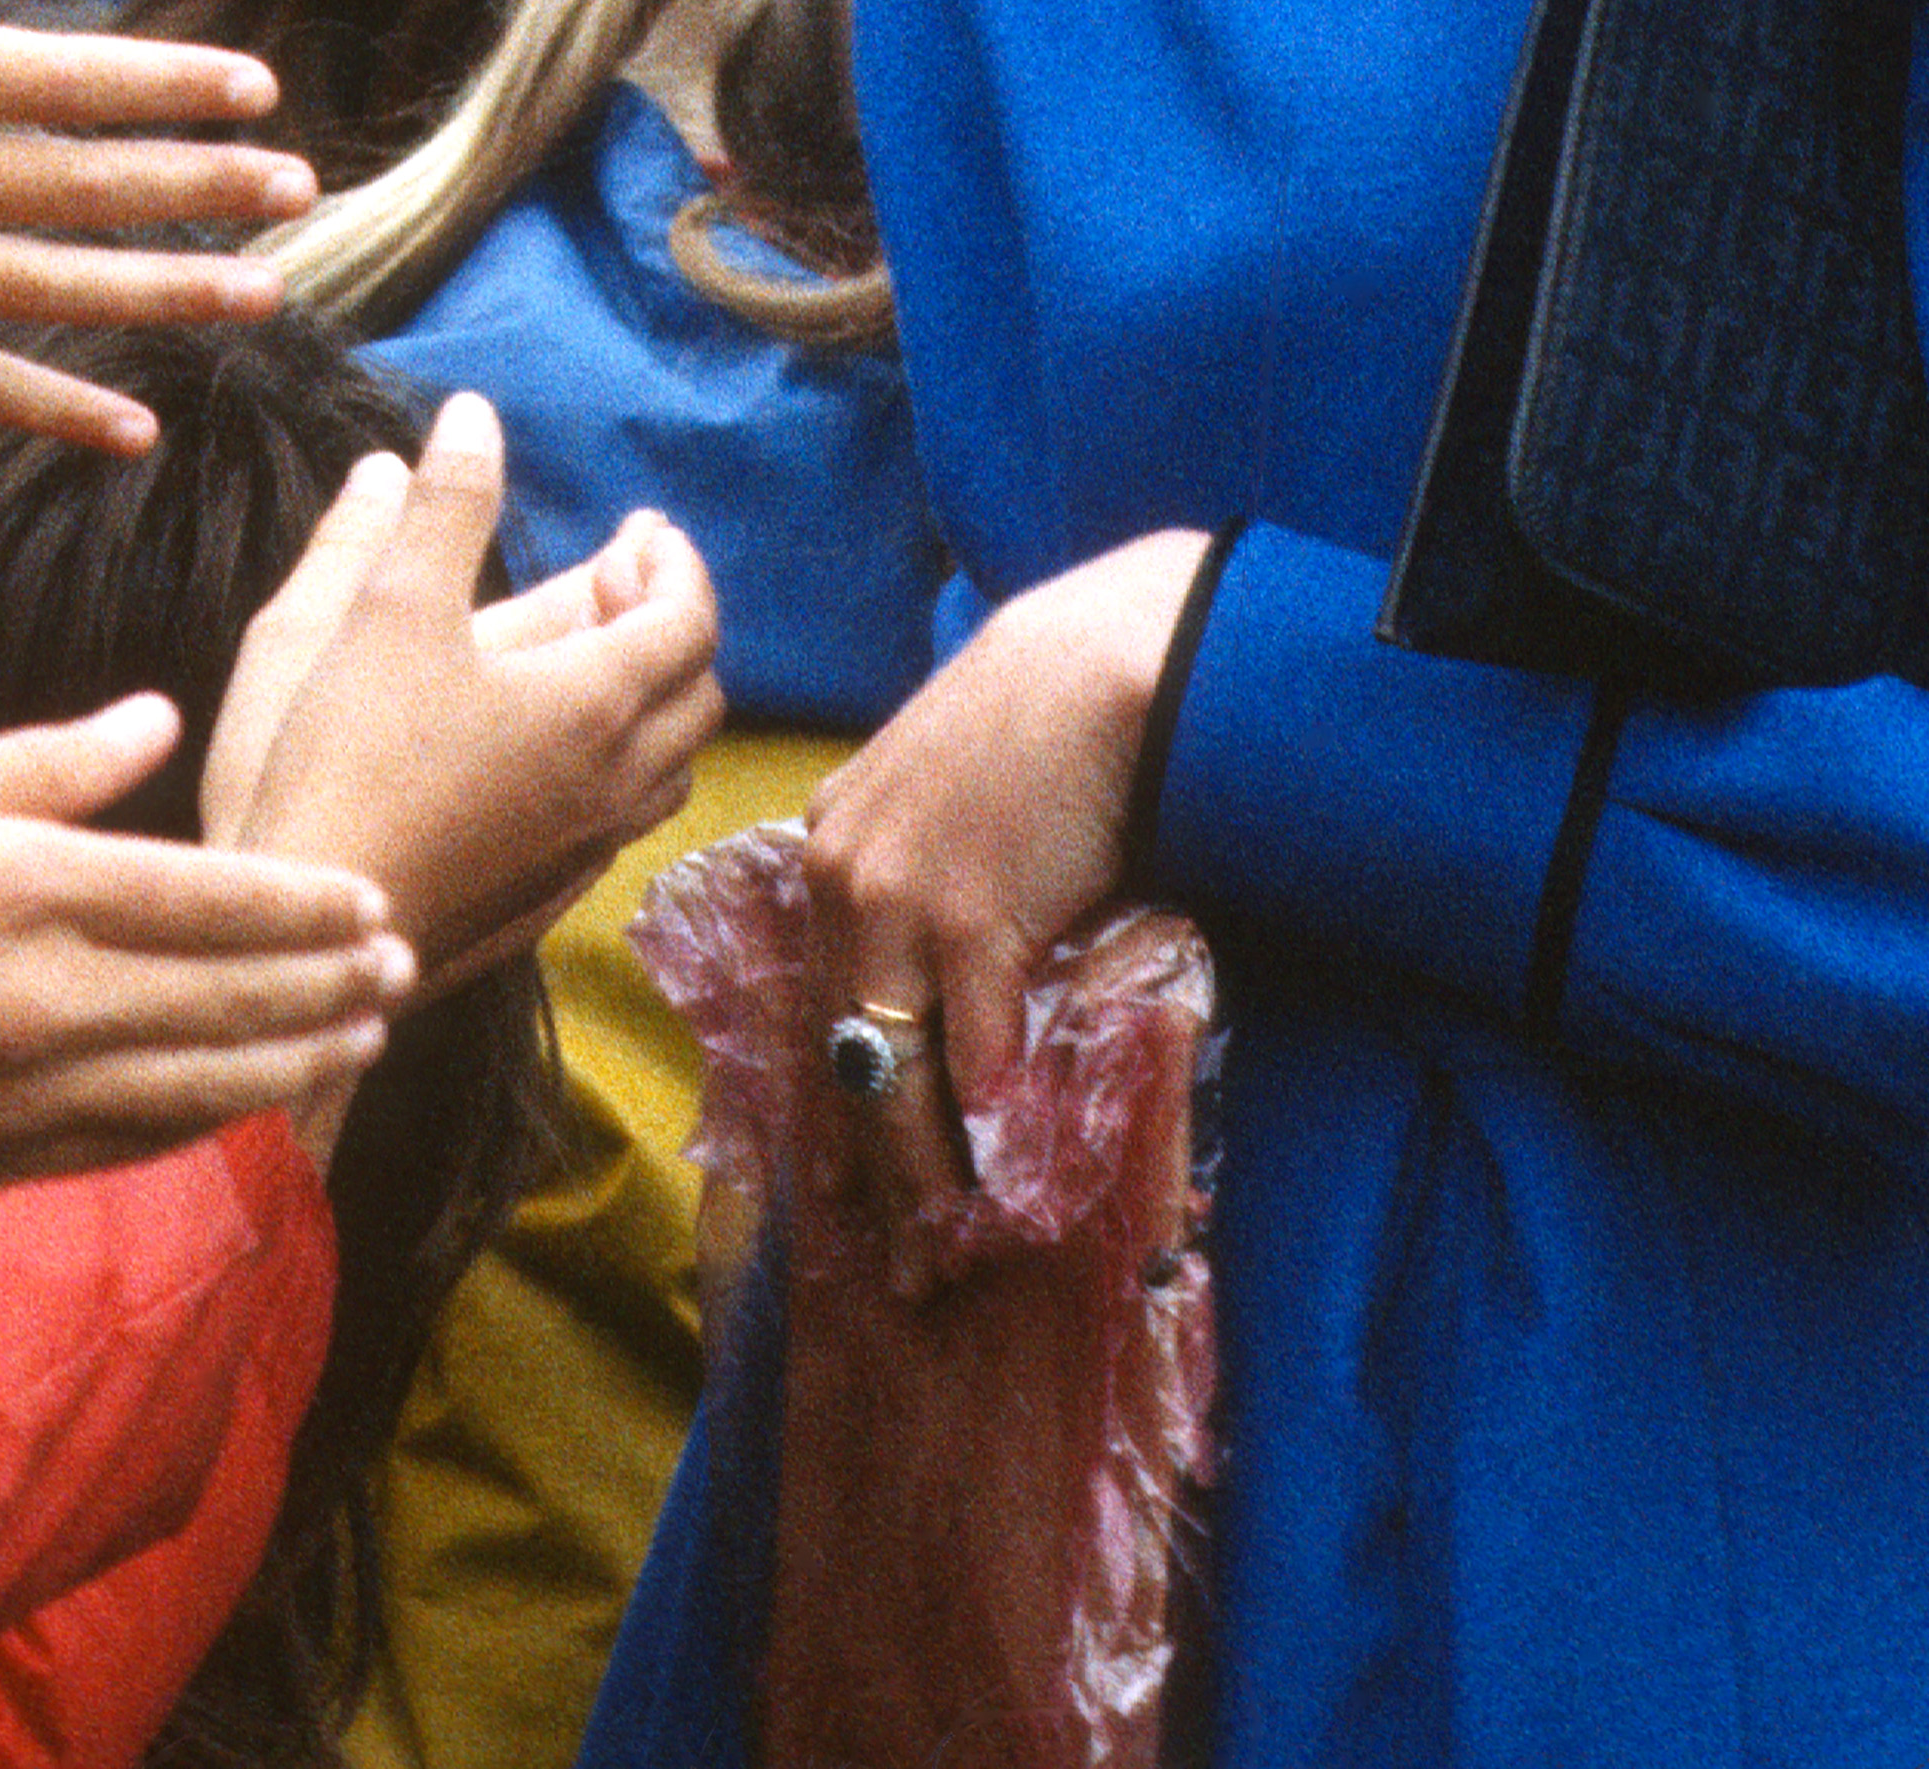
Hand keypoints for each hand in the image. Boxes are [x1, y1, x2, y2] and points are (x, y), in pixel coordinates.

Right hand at [0, 697, 407, 1207]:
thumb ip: (32, 765)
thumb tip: (153, 721)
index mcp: (21, 886)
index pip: (210, 896)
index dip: (303, 902)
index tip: (369, 897)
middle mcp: (48, 999)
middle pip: (234, 993)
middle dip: (328, 979)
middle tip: (398, 960)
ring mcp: (27, 1092)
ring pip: (207, 1080)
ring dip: (298, 1054)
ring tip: (361, 1031)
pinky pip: (138, 1141)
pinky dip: (211, 1118)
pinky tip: (247, 1100)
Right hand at [203, 399, 723, 992]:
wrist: (319, 920)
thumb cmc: (349, 757)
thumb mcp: (383, 607)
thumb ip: (439, 507)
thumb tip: (472, 416)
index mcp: (595, 699)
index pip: (690, 620)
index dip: (676, 566)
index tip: (642, 531)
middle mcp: (615, 777)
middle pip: (697, 691)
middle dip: (672, 622)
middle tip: (617, 582)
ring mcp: (588, 844)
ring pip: (668, 764)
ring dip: (654, 699)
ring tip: (596, 661)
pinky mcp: (549, 891)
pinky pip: (624, 816)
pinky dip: (620, 762)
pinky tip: (552, 755)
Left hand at [779, 526, 1202, 1191]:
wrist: (1103, 664)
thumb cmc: (1045, 733)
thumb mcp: (953, 808)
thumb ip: (933, 896)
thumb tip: (958, 1010)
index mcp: (833, 853)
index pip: (825, 1009)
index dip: (841, 1109)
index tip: (846, 1195)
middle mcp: (842, 878)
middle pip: (847, 1055)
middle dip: (872, 1172)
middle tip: (898, 1264)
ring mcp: (894, 899)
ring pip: (896, 1069)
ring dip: (929, 1169)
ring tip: (948, 1246)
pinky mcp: (966, 916)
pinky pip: (972, 1043)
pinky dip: (990, 1109)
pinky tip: (1007, 1164)